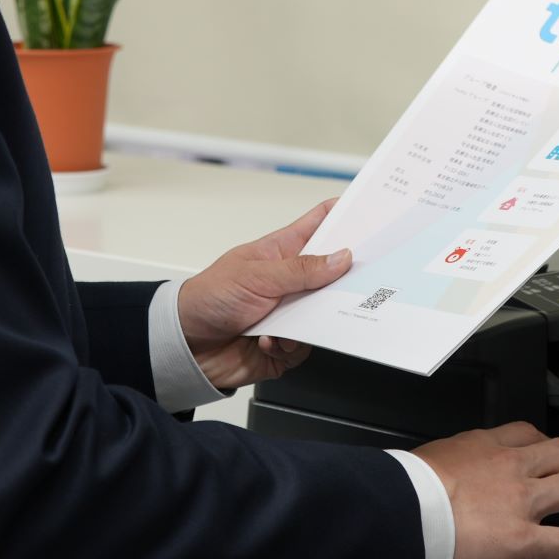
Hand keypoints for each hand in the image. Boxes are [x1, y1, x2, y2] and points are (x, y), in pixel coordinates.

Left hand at [177, 199, 351, 390]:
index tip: (373, 211)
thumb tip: (342, 257)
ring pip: (326, 314)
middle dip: (344, 281)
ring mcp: (290, 313)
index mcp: (282, 252)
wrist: (185, 347)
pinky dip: (290, 346)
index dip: (345, 216)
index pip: (320, 225)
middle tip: (353, 284)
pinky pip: (308, 346)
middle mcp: (290, 281)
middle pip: (334, 274)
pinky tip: (268, 341)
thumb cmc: (208, 298)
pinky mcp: (287, 344)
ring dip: (310, 322)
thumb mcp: (256, 276)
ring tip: (287, 326)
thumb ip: (301, 270)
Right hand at [412, 422, 558, 558]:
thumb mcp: (428, 459)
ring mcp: (523, 501)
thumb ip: (448, 466)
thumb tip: (446, 477)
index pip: (526, 434)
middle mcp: (511, 467)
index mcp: (483, 446)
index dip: (548, 440)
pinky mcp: (525, 538)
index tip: (556, 443)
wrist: (402, 510)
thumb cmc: (405, 487)